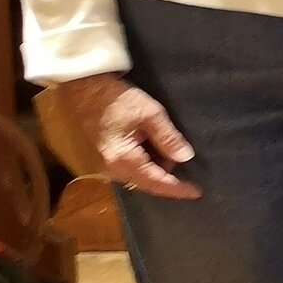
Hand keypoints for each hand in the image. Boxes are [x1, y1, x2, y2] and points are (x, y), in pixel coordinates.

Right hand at [56, 74, 197, 198]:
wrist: (86, 89)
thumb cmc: (117, 98)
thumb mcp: (150, 114)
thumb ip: (167, 137)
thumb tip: (185, 157)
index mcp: (122, 158)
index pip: (154, 181)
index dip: (177, 188)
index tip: (197, 193)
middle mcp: (111, 168)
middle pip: (146, 183)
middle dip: (168, 179)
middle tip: (189, 169)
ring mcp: (106, 164)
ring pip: (139, 177)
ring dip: (158, 170)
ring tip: (173, 152)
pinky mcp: (106, 158)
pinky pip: (131, 169)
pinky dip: (147, 164)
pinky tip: (158, 151)